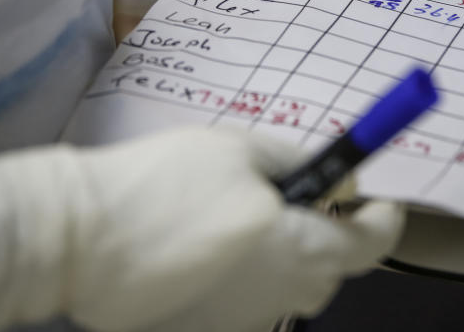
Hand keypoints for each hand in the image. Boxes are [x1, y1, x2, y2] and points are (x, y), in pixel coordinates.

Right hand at [0, 127, 403, 331]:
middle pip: (329, 268)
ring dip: (282, 253)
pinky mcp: (206, 331)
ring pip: (287, 285)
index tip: (378, 200)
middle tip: (294, 196)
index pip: (373, 245)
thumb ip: (298, 162)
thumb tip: (334, 182)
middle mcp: (283, 297)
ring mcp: (243, 322)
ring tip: (237, 217)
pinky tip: (204, 246)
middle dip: (325, 232)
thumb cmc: (165, 187)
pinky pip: (246, 300)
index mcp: (302, 251)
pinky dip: (243, 274)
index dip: (382, 219)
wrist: (80, 239)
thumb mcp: (240, 149)